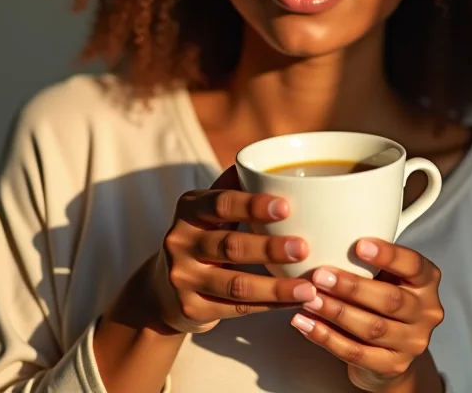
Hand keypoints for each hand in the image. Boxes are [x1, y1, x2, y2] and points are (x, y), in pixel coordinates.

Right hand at [148, 167, 316, 333]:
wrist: (162, 288)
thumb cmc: (200, 238)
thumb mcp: (207, 210)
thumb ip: (232, 188)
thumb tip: (260, 163)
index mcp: (189, 209)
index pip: (221, 204)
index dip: (253, 205)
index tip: (285, 207)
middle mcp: (180, 241)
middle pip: (230, 246)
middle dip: (270, 248)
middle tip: (304, 248)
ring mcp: (183, 278)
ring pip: (236, 285)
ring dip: (276, 287)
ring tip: (309, 288)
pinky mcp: (192, 308)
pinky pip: (238, 309)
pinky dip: (269, 306)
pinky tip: (294, 302)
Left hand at [290, 239, 443, 391]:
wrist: (391, 349)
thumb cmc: (383, 296)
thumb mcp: (386, 273)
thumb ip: (370, 259)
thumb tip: (328, 234)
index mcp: (426, 281)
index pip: (413, 265)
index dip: (388, 255)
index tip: (359, 245)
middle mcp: (426, 312)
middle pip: (390, 300)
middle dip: (351, 287)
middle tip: (320, 275)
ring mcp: (411, 342)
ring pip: (371, 328)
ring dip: (335, 312)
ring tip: (309, 299)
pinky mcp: (392, 366)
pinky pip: (356, 353)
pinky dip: (326, 337)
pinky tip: (306, 324)